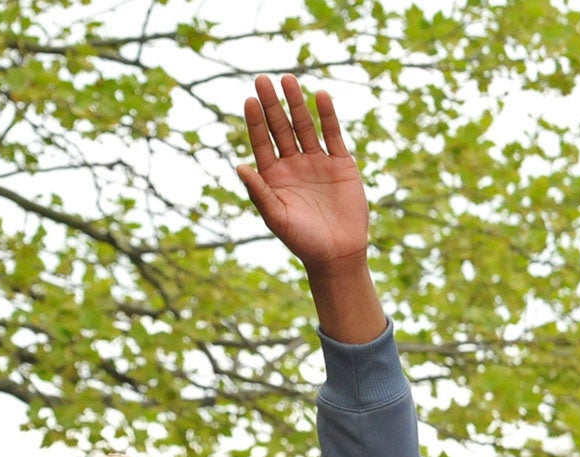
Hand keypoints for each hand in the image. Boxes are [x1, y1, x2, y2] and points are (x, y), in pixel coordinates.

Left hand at [237, 76, 368, 269]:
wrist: (337, 254)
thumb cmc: (302, 240)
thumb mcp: (275, 218)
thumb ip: (259, 192)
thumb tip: (239, 166)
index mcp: (274, 177)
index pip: (262, 142)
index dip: (255, 122)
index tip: (249, 99)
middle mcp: (293, 165)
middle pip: (281, 128)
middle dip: (272, 105)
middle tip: (262, 79)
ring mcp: (317, 162)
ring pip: (305, 126)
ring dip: (296, 103)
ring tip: (288, 79)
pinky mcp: (340, 163)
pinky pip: (332, 134)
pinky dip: (327, 115)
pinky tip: (319, 96)